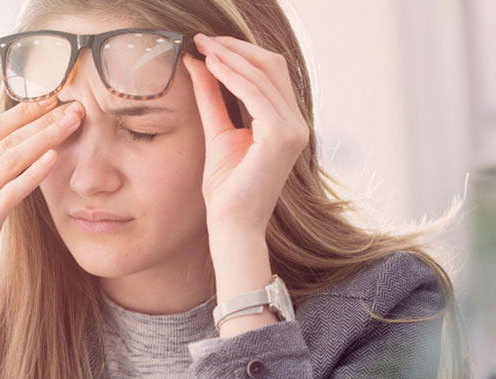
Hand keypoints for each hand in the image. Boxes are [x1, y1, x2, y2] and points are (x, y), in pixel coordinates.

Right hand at [0, 99, 83, 286]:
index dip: (20, 113)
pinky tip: (54, 157)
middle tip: (72, 104)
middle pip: (6, 140)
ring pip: (12, 160)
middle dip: (41, 119)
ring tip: (72, 121)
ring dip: (46, 137)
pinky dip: (34, 174)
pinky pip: (11, 194)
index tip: (46, 100)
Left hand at [185, 33, 309, 232]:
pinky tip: (211, 65)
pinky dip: (232, 75)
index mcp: (287, 123)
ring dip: (231, 57)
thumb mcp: (218, 131)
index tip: (209, 43)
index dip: (241, 53)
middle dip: (236, 48)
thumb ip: (212, 97)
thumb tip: (198, 62)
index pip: (270, 73)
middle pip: (272, 66)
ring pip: (264, 75)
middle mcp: (297, 124)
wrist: (231, 224)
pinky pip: (256, 94)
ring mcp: (293, 130)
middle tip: (203, 38)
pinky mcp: (281, 137)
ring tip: (203, 47)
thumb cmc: (227, 188)